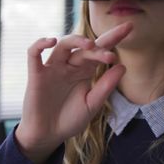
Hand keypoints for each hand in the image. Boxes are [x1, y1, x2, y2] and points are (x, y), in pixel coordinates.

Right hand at [15, 22, 132, 163]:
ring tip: (89, 45)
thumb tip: (123, 66)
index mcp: (84, 71)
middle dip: (98, 47)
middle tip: (110, 55)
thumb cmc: (70, 120)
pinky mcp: (36, 76)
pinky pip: (33, 54)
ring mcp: (53, 69)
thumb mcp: (92, 104)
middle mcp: (69, 66)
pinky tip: (50, 41)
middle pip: (84, 47)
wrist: (48, 136)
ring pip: (63, 45)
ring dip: (75, 41)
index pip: (100, 50)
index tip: (129, 28)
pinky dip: (39, 44)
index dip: (113, 38)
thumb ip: (106, 86)